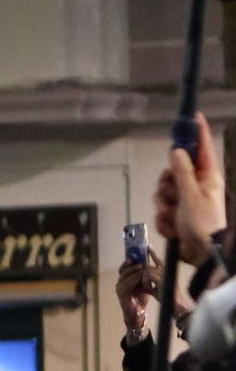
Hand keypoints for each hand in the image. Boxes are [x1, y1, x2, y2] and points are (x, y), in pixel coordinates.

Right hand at [116, 252, 159, 340]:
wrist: (137, 313)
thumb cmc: (140, 298)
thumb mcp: (143, 283)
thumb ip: (143, 273)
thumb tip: (148, 262)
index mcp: (124, 278)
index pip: (125, 266)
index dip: (130, 259)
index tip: (136, 253)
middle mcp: (119, 282)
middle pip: (124, 269)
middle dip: (133, 264)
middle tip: (141, 259)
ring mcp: (119, 288)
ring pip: (126, 276)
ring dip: (135, 271)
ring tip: (142, 267)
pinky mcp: (121, 294)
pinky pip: (127, 284)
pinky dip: (135, 280)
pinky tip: (141, 277)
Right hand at [157, 112, 226, 263]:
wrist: (204, 255)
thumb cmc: (203, 223)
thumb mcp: (191, 195)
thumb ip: (182, 172)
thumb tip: (176, 150)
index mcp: (207, 177)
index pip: (201, 148)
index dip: (196, 132)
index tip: (192, 115)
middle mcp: (197, 186)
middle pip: (173, 172)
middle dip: (166, 186)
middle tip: (169, 194)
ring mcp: (187, 202)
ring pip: (164, 194)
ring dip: (163, 207)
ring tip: (173, 218)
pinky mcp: (178, 217)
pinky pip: (163, 212)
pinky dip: (164, 221)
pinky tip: (174, 229)